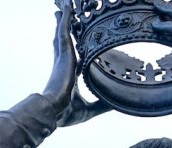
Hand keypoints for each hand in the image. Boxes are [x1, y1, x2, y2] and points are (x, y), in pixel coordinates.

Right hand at [43, 0, 110, 126]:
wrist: (54, 112)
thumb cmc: (66, 113)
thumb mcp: (91, 109)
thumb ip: (103, 105)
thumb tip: (117, 105)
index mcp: (69, 75)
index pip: (73, 57)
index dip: (73, 46)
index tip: (74, 39)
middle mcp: (64, 63)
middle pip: (64, 39)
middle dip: (63, 26)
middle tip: (62, 13)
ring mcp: (63, 57)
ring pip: (63, 31)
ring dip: (64, 17)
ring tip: (64, 4)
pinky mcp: (64, 53)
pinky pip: (64, 30)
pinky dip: (65, 18)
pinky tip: (66, 7)